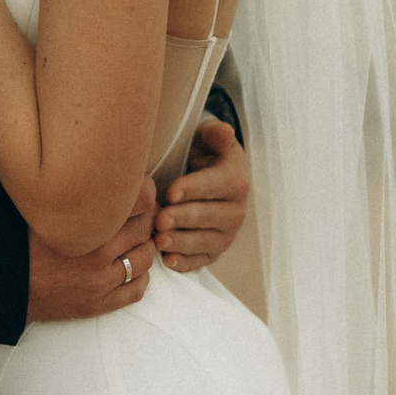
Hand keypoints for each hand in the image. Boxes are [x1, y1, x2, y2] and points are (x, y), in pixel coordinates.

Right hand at [26, 179, 156, 322]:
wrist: (5, 286)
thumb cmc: (22, 245)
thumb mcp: (44, 210)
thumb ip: (73, 196)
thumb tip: (97, 173)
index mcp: (85, 225)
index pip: (136, 204)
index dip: (143, 197)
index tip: (140, 196)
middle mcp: (97, 253)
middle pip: (143, 230)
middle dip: (144, 222)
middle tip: (139, 218)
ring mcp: (99, 281)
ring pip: (144, 259)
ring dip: (143, 249)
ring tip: (133, 243)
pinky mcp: (98, 304)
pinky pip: (136, 290)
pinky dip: (140, 277)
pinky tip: (130, 269)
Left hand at [154, 117, 250, 272]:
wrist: (202, 176)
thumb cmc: (201, 153)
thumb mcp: (207, 138)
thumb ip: (214, 134)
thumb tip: (223, 131)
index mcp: (235, 180)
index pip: (214, 185)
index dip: (193, 189)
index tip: (171, 192)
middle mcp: (236, 210)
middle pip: (209, 216)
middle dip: (183, 218)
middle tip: (160, 219)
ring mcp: (226, 234)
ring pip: (205, 242)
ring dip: (182, 242)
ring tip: (159, 240)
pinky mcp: (214, 251)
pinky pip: (201, 260)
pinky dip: (185, 263)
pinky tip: (167, 261)